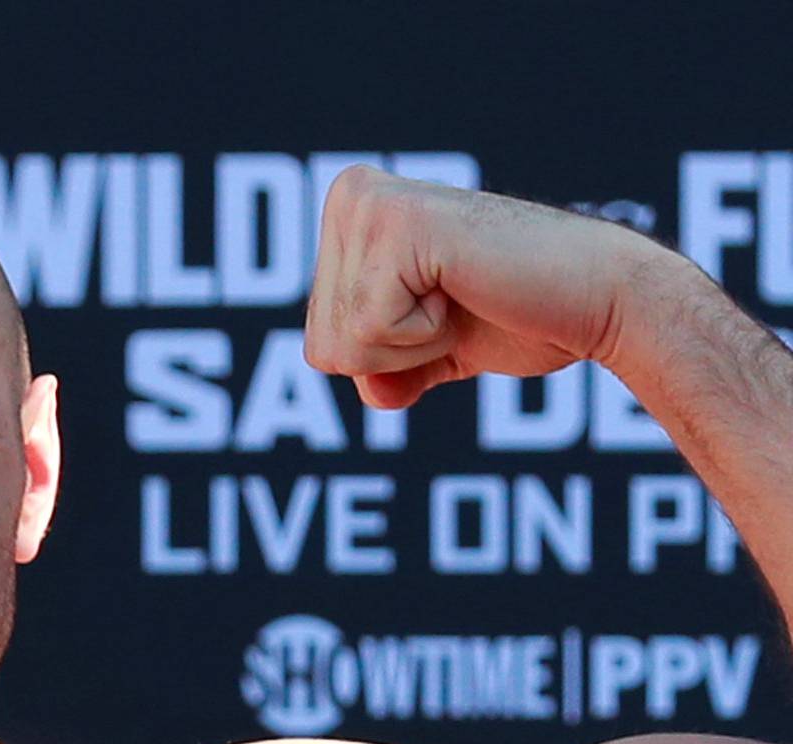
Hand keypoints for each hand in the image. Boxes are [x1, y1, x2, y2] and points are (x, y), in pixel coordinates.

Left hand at [305, 166, 671, 409]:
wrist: (592, 302)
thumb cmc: (519, 318)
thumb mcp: (426, 353)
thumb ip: (379, 368)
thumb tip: (354, 379)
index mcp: (350, 218)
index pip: (319, 345)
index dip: (386, 359)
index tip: (443, 312)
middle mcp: (351, 196)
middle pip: (321, 347)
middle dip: (393, 356)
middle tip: (456, 306)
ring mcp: (369, 204)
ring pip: (340, 346)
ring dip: (410, 346)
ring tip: (459, 295)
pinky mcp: (397, 223)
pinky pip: (369, 332)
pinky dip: (422, 336)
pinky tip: (463, 289)